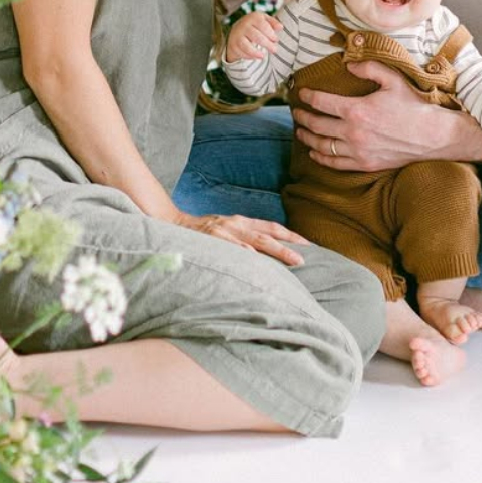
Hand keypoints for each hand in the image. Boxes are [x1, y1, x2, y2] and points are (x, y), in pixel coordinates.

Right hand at [173, 211, 307, 265]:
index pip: (271, 227)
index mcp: (241, 222)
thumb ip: (242, 240)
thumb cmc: (203, 234)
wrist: (173, 224)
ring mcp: (224, 231)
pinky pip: (232, 247)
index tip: (308, 245)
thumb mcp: (226, 233)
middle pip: (267, 234)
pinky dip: (245, 252)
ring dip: (276, 250)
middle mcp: (236, 223)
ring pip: (255, 240)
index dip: (289, 235)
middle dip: (287, 246)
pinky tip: (257, 258)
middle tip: (304, 259)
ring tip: (293, 260)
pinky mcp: (212, 238)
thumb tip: (263, 254)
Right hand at [225, 11, 281, 62]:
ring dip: (255, 52)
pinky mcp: (233, 45)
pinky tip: (256, 57)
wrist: (238, 30)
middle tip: (274, 50)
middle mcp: (243, 25)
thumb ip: (273, 23)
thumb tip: (280, 27)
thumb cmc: (256, 25)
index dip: (271, 34)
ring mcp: (237, 35)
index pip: (263, 25)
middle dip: (267, 44)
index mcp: (253, 17)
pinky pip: (241, 52)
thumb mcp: (265, 20)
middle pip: (256, 36)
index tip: (276, 40)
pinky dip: (249, 56)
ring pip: (245, 45)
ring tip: (263, 57)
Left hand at [294, 60, 481, 171]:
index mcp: (357, 110)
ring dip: (308, 138)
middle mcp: (353, 132)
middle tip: (296, 112)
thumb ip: (368, 68)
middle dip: (303, 118)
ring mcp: (358, 151)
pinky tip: (314, 153)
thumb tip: (347, 64)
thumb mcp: (393, 79)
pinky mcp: (365, 164)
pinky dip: (321, 158)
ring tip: (300, 131)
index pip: (322, 103)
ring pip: (322, 145)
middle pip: (317, 125)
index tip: (301, 94)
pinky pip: (335, 163)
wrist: (433, 136)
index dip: (308, 97)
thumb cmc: (414, 106)